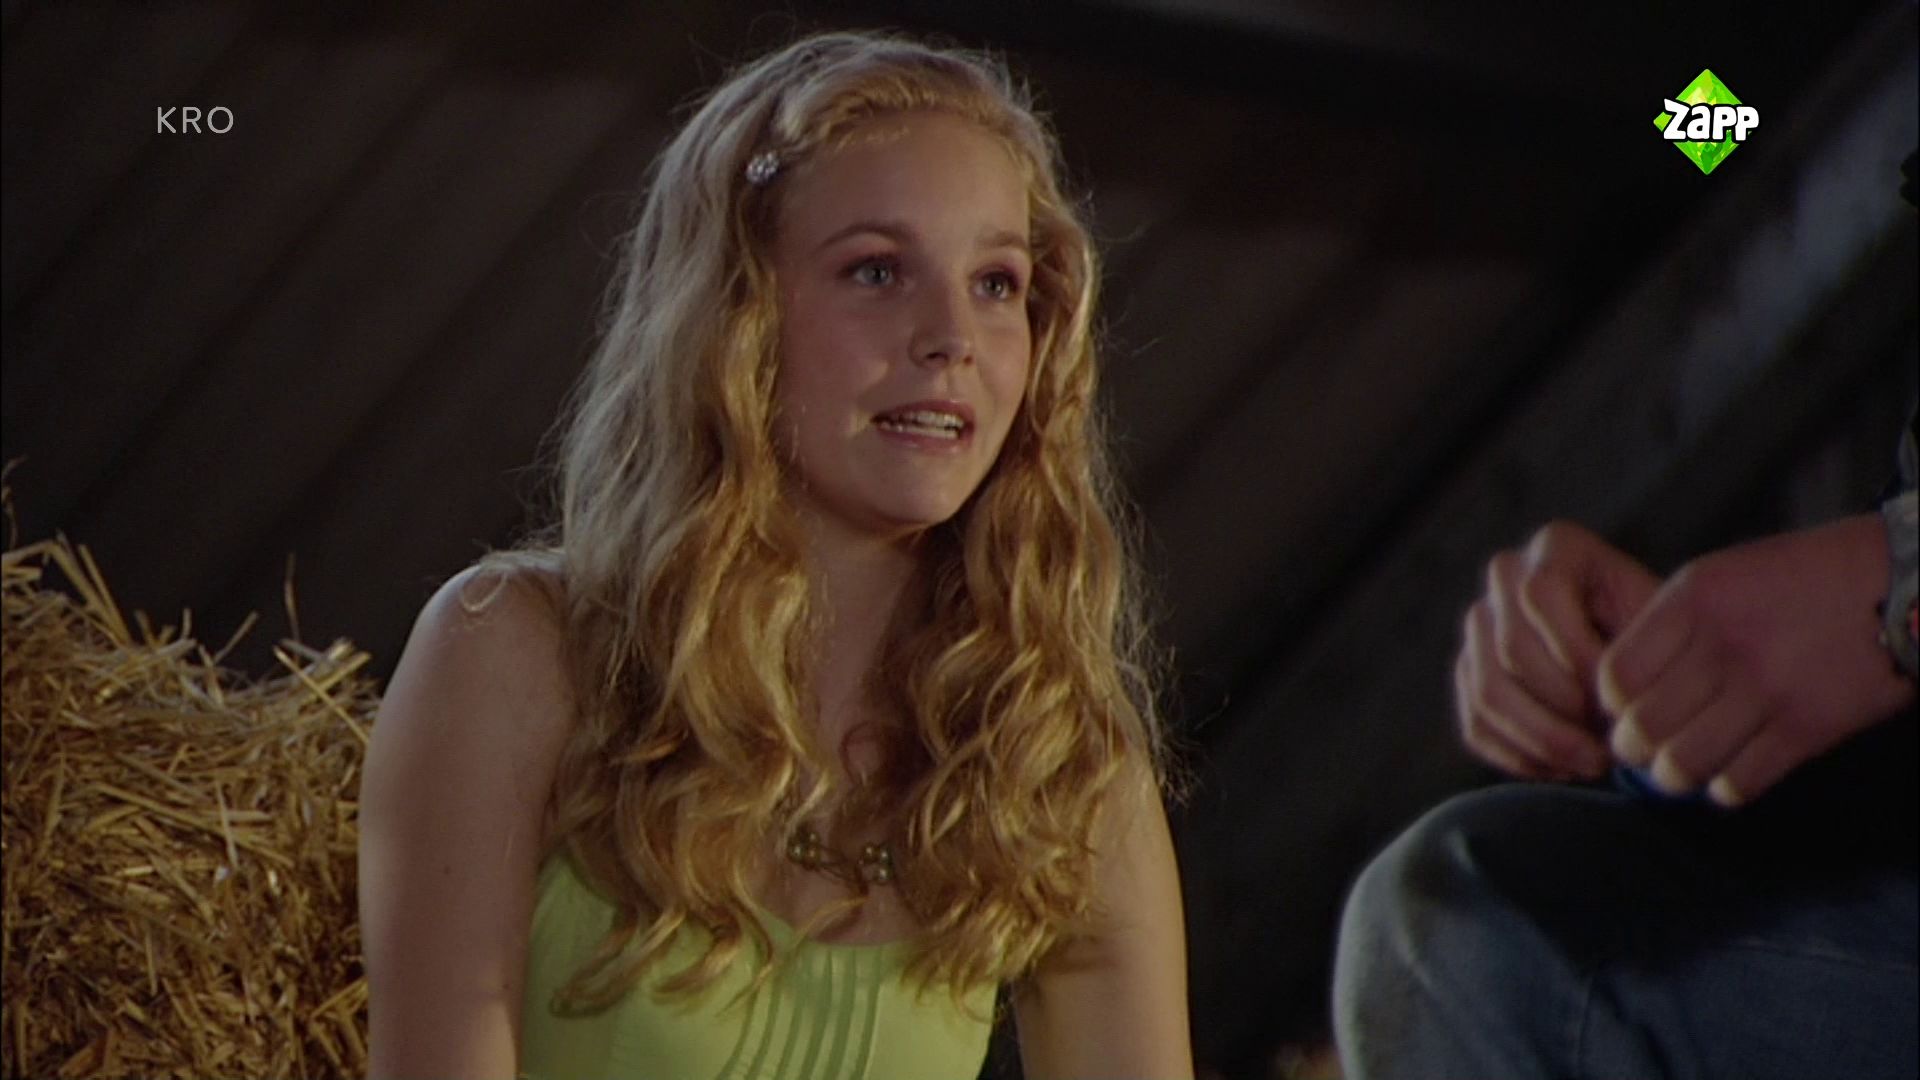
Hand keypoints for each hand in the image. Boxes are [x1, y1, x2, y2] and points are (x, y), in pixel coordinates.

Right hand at [1455, 521, 1660, 779]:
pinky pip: (1476, 723)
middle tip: (1613, 741)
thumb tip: (1603, 698)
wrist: (1652, 656)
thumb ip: (1636, 648)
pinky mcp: (1468, 671)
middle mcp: (1507, 576)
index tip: (1620, 698)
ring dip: (1543, 740)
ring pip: (1488, 692)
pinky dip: (1520, 756)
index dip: (1577, 653)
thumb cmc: (1669, 639)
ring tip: (1594, 762)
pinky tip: (1565, 768)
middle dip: (1565, 706)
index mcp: (1557, 546)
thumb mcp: (1667, 626)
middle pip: (1510, 648)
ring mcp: (1480, 624)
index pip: (1540, 594)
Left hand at [1600, 514, 1916, 806]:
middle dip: (1632, 747)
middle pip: (1642, 727)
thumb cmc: (1801, 578)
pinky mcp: (1807, 728)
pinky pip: (1739, 782)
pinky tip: (1726, 775)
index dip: (1608, 703)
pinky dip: (1723, 789)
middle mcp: (1723, 645)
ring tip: (1675, 769)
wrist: (1900, 585)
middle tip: (1639, 749)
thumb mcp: (1722, 575)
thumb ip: (1670, 623)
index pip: (1615, 676)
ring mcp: (1766, 690)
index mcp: (1693, 600)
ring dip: (1672, 776)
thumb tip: (1620, 686)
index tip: (1619, 709)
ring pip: (1684, 763)